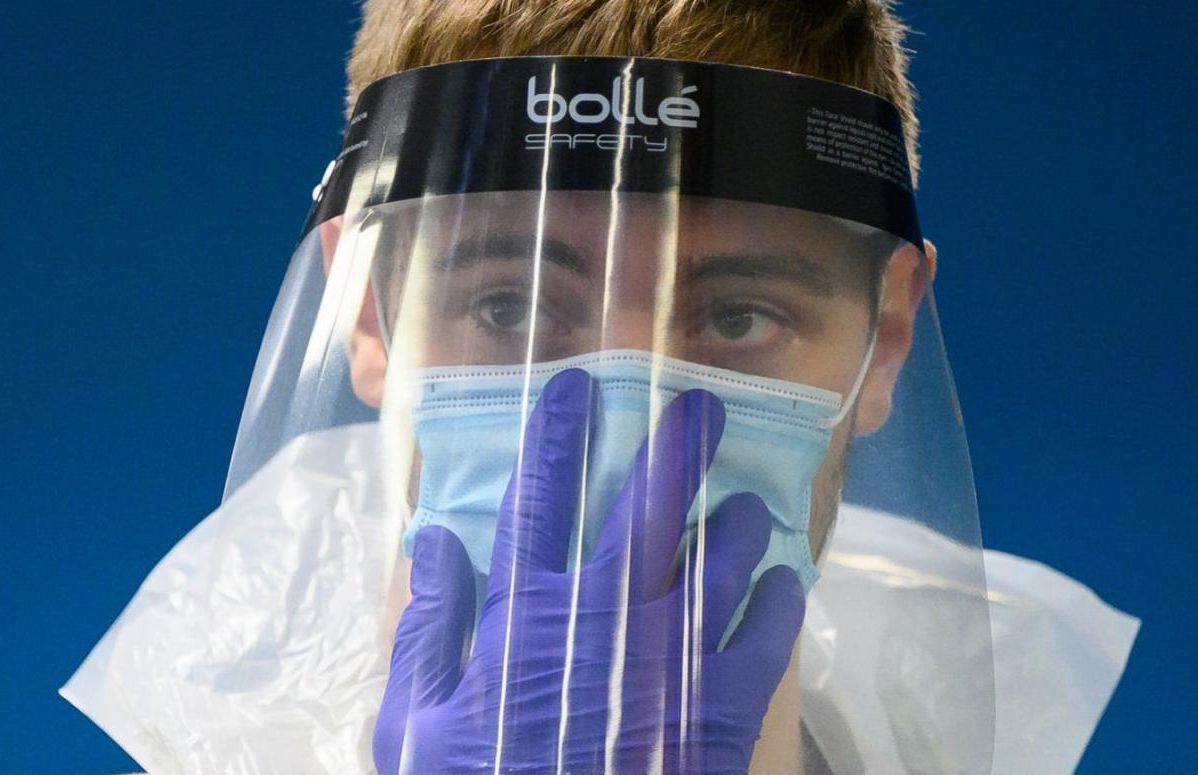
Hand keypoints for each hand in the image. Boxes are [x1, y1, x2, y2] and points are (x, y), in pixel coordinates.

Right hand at [373, 369, 805, 773]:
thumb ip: (425, 631)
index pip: (538, 501)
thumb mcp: (413, 729)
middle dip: (676, 450)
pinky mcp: (720, 711)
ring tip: (750, 504)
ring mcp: (669, 662)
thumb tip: (437, 542)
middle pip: (646, 512)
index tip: (576, 387)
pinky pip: (761, 640)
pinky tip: (784, 583)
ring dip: (737, 526)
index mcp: (524, 617)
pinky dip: (777, 605)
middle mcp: (603, 619)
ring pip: (717, 563)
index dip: (556, 438)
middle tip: (703, 407)